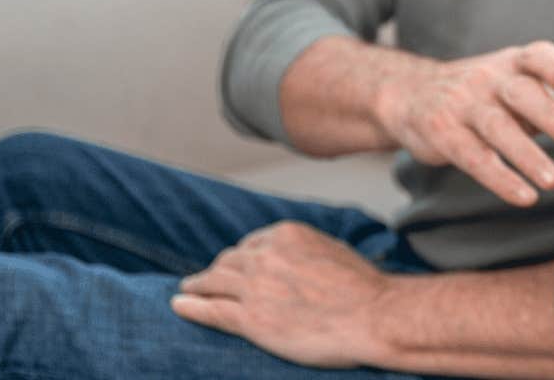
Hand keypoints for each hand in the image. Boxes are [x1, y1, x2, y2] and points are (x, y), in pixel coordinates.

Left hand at [171, 220, 391, 366]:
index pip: (251, 243)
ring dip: (197, 286)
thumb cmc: (365, 289)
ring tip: (189, 291)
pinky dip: (191, 307)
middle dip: (218, 270)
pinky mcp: (250, 319)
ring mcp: (255, 288)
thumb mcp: (335, 251)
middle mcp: (265, 255)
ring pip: (214, 282)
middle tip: (207, 279)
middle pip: (229, 261)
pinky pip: (210, 310)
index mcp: (287, 234)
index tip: (236, 267)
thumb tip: (301, 259)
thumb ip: (307, 251)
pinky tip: (179, 306)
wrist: (374, 315)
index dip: (241, 257)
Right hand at [372, 40, 553, 206]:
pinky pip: (472, 156)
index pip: (537, 57)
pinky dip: (498, 177)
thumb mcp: (527, 95)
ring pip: (497, 128)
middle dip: (548, 112)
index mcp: (515, 64)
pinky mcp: (442, 132)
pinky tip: (524, 196)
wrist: (411, 94)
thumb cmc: (487, 95)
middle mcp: (488, 78)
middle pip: (521, 93)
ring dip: (526, 155)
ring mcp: (462, 104)